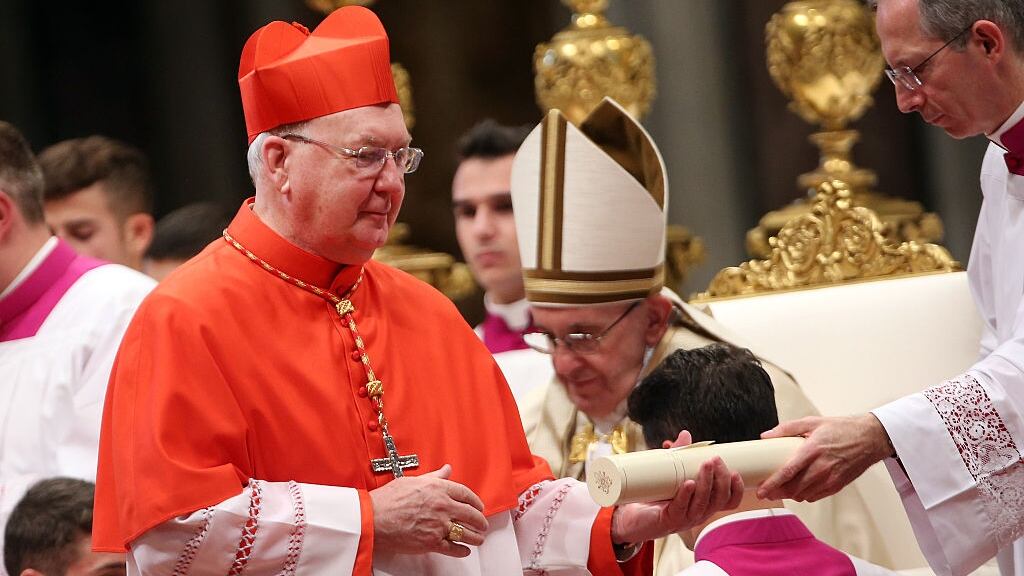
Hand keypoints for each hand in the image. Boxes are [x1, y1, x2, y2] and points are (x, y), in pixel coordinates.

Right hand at [369, 464, 488, 557]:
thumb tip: (445, 470)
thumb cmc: (387, 500)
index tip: (478, 506)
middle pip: (471, 514)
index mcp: (438, 488)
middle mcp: (442, 506)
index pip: (466, 494)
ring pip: (466, 532)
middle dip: (480, 520)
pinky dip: (461, 550)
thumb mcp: (412, 481)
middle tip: (482, 523)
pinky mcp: (432, 542)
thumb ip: (433, 477)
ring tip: (478, 538)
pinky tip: (464, 550)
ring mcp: (438, 525)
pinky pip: (453, 548)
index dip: (476, 501)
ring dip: (475, 537)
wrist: (373, 518)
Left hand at [610, 431, 743, 543]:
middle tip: (715, 460)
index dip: (737, 489)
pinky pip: (681, 508)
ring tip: (706, 465)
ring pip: (702, 503)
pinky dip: (686, 495)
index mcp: (705, 504)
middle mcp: (699, 513)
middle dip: (721, 478)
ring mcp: (685, 518)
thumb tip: (686, 434)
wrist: (634, 516)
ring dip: (706, 483)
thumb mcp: (671, 473)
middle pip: (718, 500)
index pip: (729, 501)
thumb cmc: (657, 495)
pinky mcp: (669, 519)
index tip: (736, 472)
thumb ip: (679, 455)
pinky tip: (688, 483)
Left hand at [757, 414, 892, 501]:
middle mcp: (822, 467)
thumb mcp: (812, 422)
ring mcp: (831, 478)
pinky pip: (815, 497)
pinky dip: (804, 496)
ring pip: (803, 495)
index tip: (761, 491)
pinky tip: (799, 489)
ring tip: (781, 490)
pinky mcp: (838, 485)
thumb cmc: (841, 429)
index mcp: (812, 450)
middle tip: (766, 492)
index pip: (788, 472)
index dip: (772, 484)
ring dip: (790, 495)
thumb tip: (765, 435)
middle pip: (793, 488)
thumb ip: (787, 428)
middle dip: (777, 493)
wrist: (870, 438)